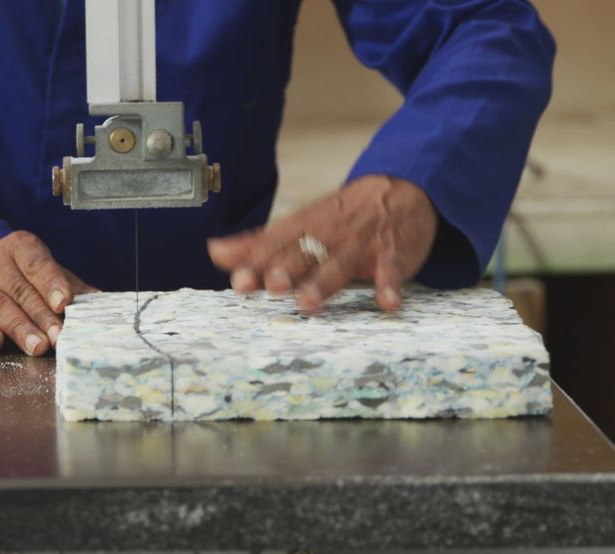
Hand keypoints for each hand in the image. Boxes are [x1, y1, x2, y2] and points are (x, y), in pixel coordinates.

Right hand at [0, 231, 95, 355]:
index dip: (51, 282)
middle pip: (21, 291)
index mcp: (19, 247)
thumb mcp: (44, 272)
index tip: (64, 301)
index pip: (36, 263)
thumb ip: (70, 285)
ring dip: (20, 329)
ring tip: (37, 346)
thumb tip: (99, 301)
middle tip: (58, 336)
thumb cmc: (19, 276)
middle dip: (42, 316)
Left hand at [207, 175, 436, 311]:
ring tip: (309, 303)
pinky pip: (391, 270)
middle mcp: (327, 236)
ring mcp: (360, 245)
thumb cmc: (339, 217)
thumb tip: (215, 252)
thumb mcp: (298, 225)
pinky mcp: (392, 253)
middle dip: (286, 269)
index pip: (274, 247)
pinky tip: (387, 303)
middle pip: (303, 253)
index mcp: (303, 230)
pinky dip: (390, 286)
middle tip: (272, 286)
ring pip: (339, 264)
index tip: (239, 282)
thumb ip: (258, 244)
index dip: (256, 264)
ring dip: (324, 283)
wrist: (399, 188)